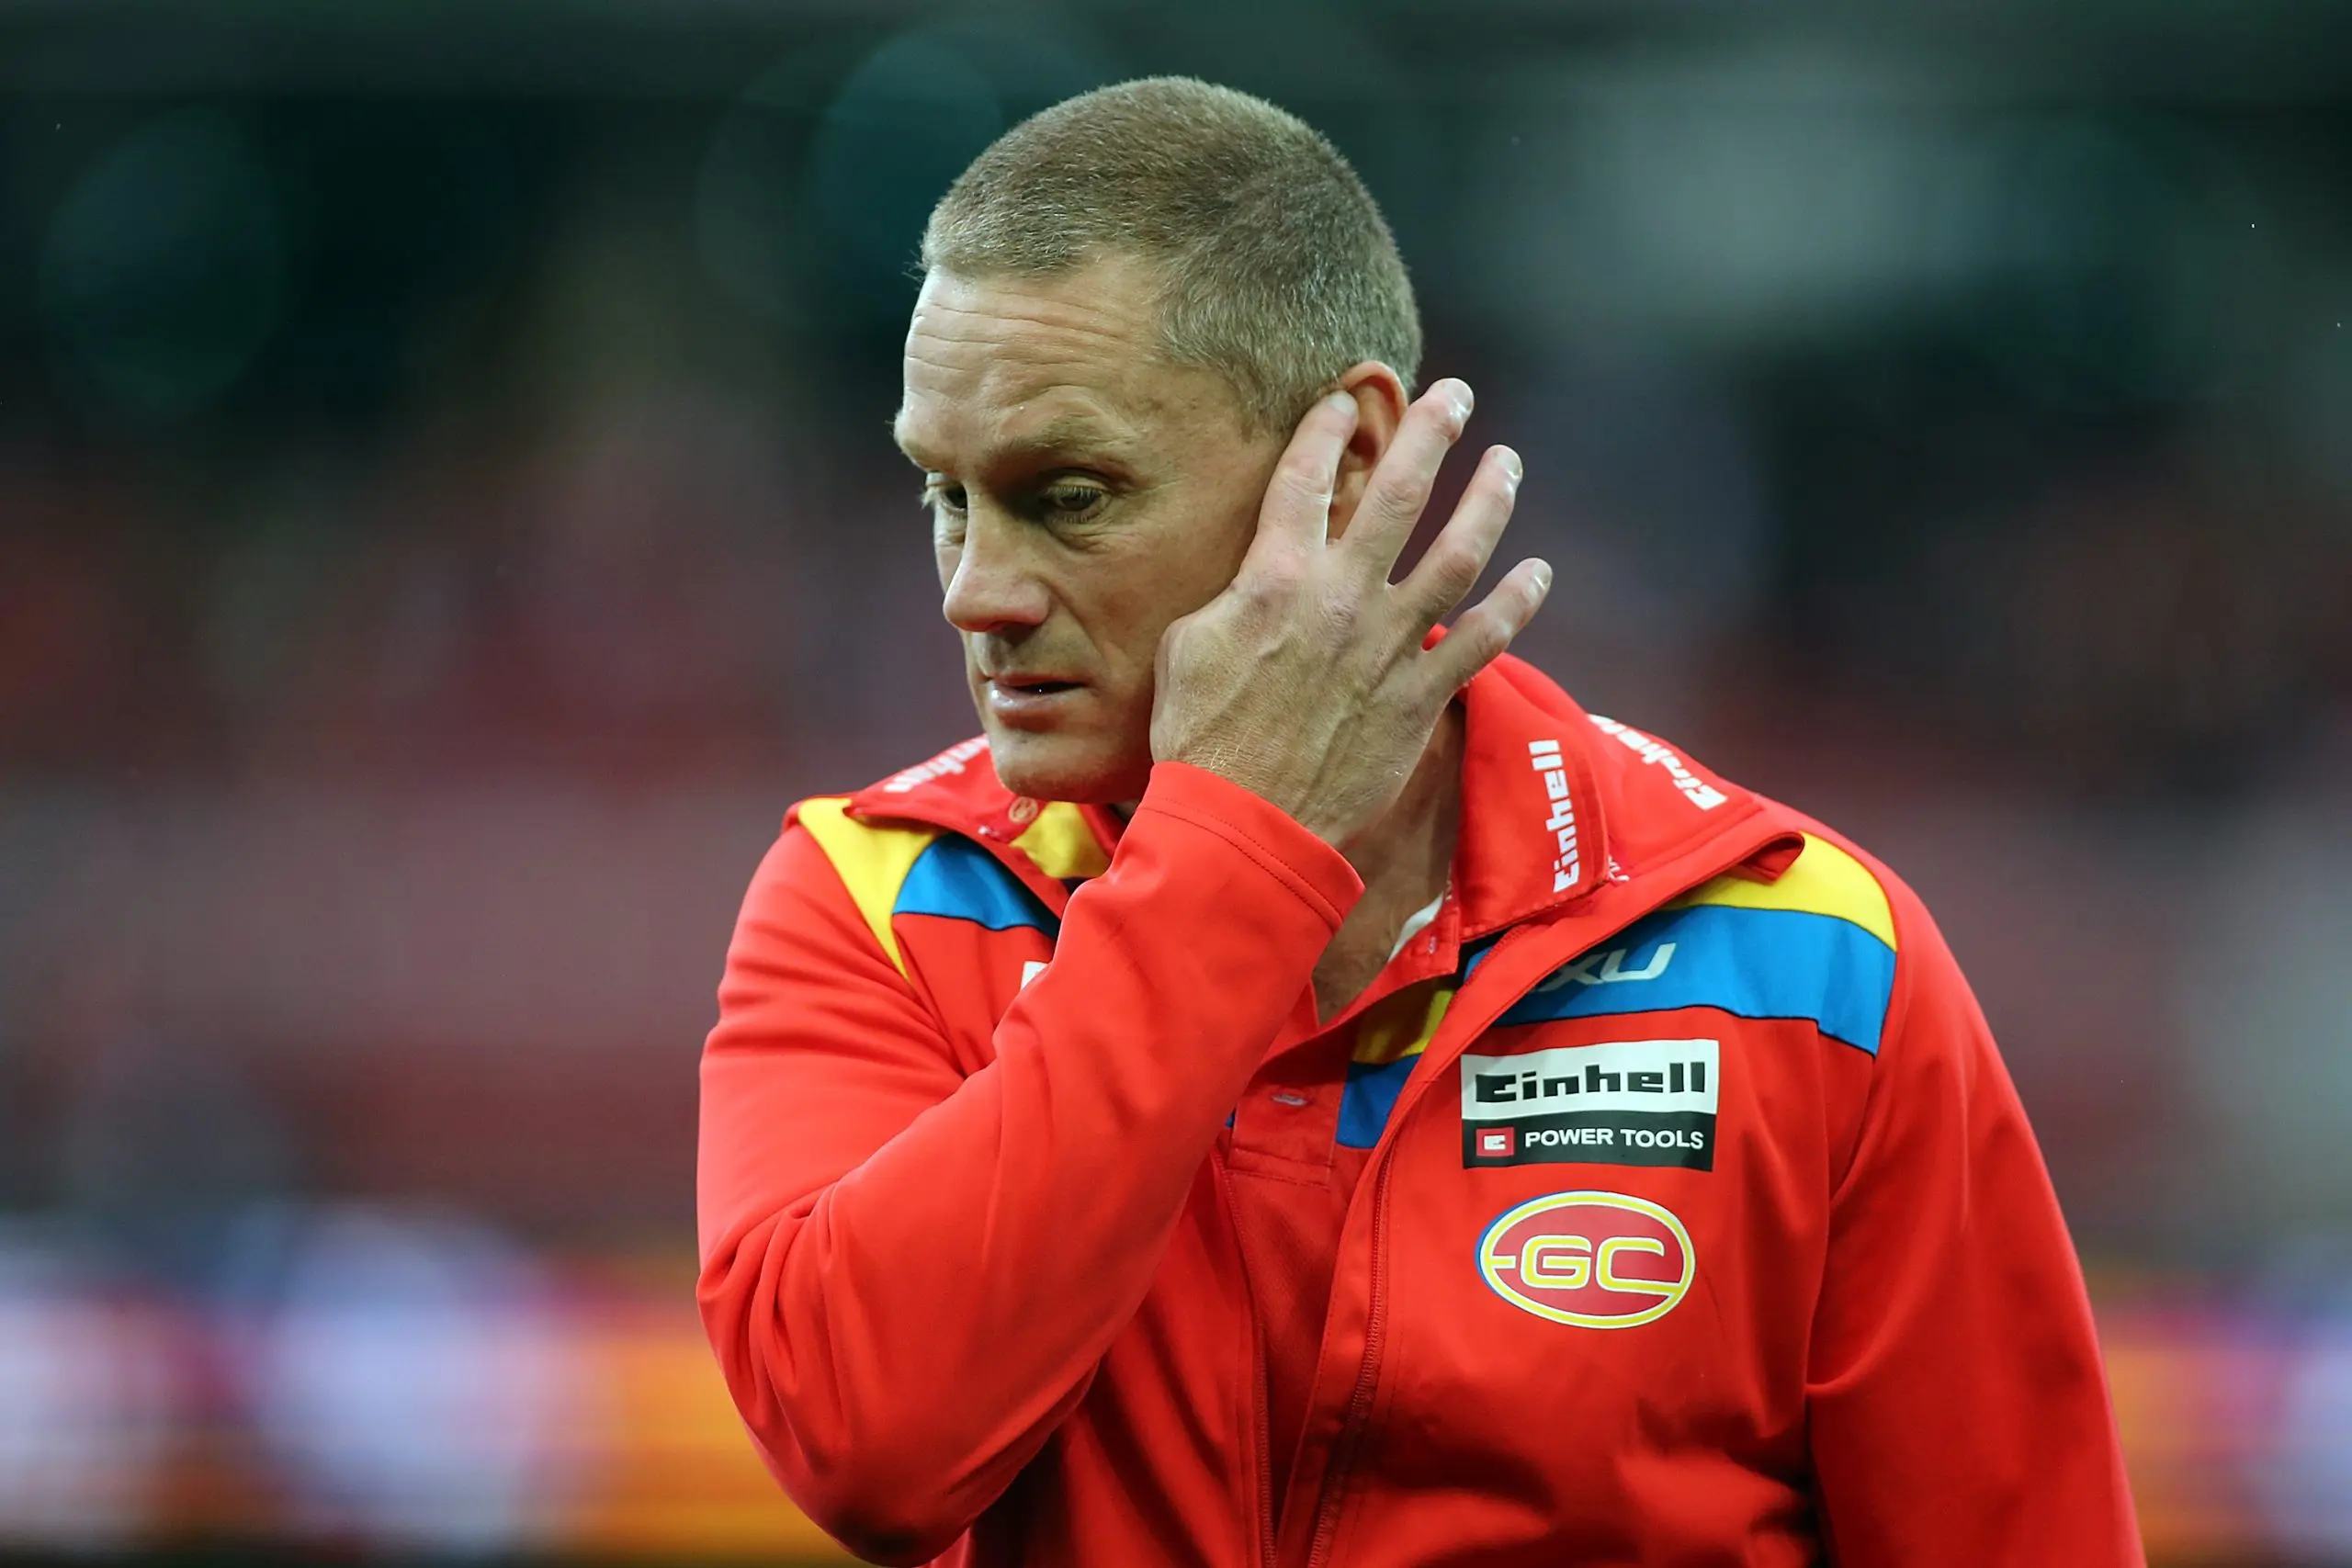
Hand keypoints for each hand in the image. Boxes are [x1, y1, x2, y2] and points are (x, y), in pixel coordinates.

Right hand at [1150, 378, 1551, 847]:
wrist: (1245, 820)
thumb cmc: (1202, 736)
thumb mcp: (1190, 645)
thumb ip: (1234, 595)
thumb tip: (1260, 576)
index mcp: (1276, 577)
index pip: (1307, 479)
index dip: (1327, 429)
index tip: (1343, 401)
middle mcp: (1342, 596)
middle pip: (1399, 492)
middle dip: (1430, 431)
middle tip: (1453, 395)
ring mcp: (1389, 644)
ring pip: (1458, 552)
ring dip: (1489, 497)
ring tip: (1507, 460)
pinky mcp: (1421, 694)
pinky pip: (1484, 638)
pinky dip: (1518, 602)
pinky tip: (1539, 570)